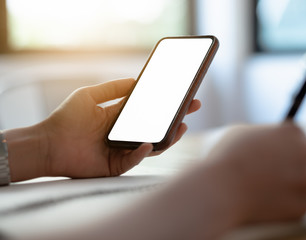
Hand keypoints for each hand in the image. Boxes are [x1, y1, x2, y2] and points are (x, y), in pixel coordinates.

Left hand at [7, 78, 199, 180]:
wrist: (48, 144)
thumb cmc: (65, 119)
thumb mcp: (89, 95)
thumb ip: (112, 88)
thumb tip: (135, 81)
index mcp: (120, 117)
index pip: (148, 109)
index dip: (165, 103)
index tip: (181, 93)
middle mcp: (125, 133)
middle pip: (155, 126)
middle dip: (175, 117)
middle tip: (192, 106)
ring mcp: (123, 149)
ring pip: (152, 144)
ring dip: (168, 136)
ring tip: (181, 126)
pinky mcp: (117, 165)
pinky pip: (134, 159)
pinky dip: (142, 152)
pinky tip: (149, 143)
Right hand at [203, 123, 305, 225]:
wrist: (221, 189)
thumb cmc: (226, 158)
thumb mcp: (241, 133)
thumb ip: (262, 134)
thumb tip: (268, 141)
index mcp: (293, 132)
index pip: (296, 136)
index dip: (281, 145)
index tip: (271, 153)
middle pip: (303, 158)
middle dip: (289, 165)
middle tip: (266, 172)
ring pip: (301, 183)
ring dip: (286, 186)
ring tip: (259, 187)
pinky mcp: (303, 205)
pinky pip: (295, 204)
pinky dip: (282, 206)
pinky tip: (262, 201)